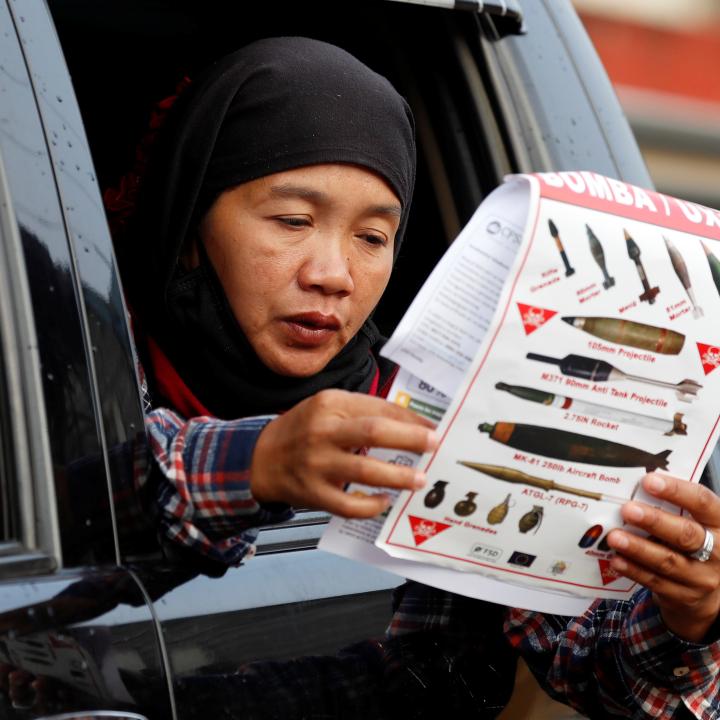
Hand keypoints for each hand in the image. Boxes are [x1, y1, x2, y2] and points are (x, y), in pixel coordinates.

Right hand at [251, 389, 437, 517]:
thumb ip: (362, 412)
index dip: (410, 417)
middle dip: (411, 438)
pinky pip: (348, 504)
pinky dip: (371, 505)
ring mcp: (317, 464)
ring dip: (398, 476)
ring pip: (365, 471)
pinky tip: (385, 501)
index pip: (378, 408)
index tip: (433, 426)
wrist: (260, 457)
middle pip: (375, 432)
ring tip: (419, 480)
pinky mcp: (313, 493)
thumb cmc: (303, 430)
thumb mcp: (327, 407)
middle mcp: (323, 431)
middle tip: (435, 445)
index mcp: (329, 404)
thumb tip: (410, 423)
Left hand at [606, 473, 719, 641]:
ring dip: (638, 548)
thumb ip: (673, 506)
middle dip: (655, 521)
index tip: (648, 481)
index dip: (676, 491)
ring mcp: (701, 576)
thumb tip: (633, 486)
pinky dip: (634, 570)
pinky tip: (616, 560)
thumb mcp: (694, 520)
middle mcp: (716, 550)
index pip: (702, 502)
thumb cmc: (694, 540)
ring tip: (614, 537)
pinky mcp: (684, 595)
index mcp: (718, 522)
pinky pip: (656, 582)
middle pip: (686, 535)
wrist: (709, 586)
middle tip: (627, 510)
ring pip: (668, 561)